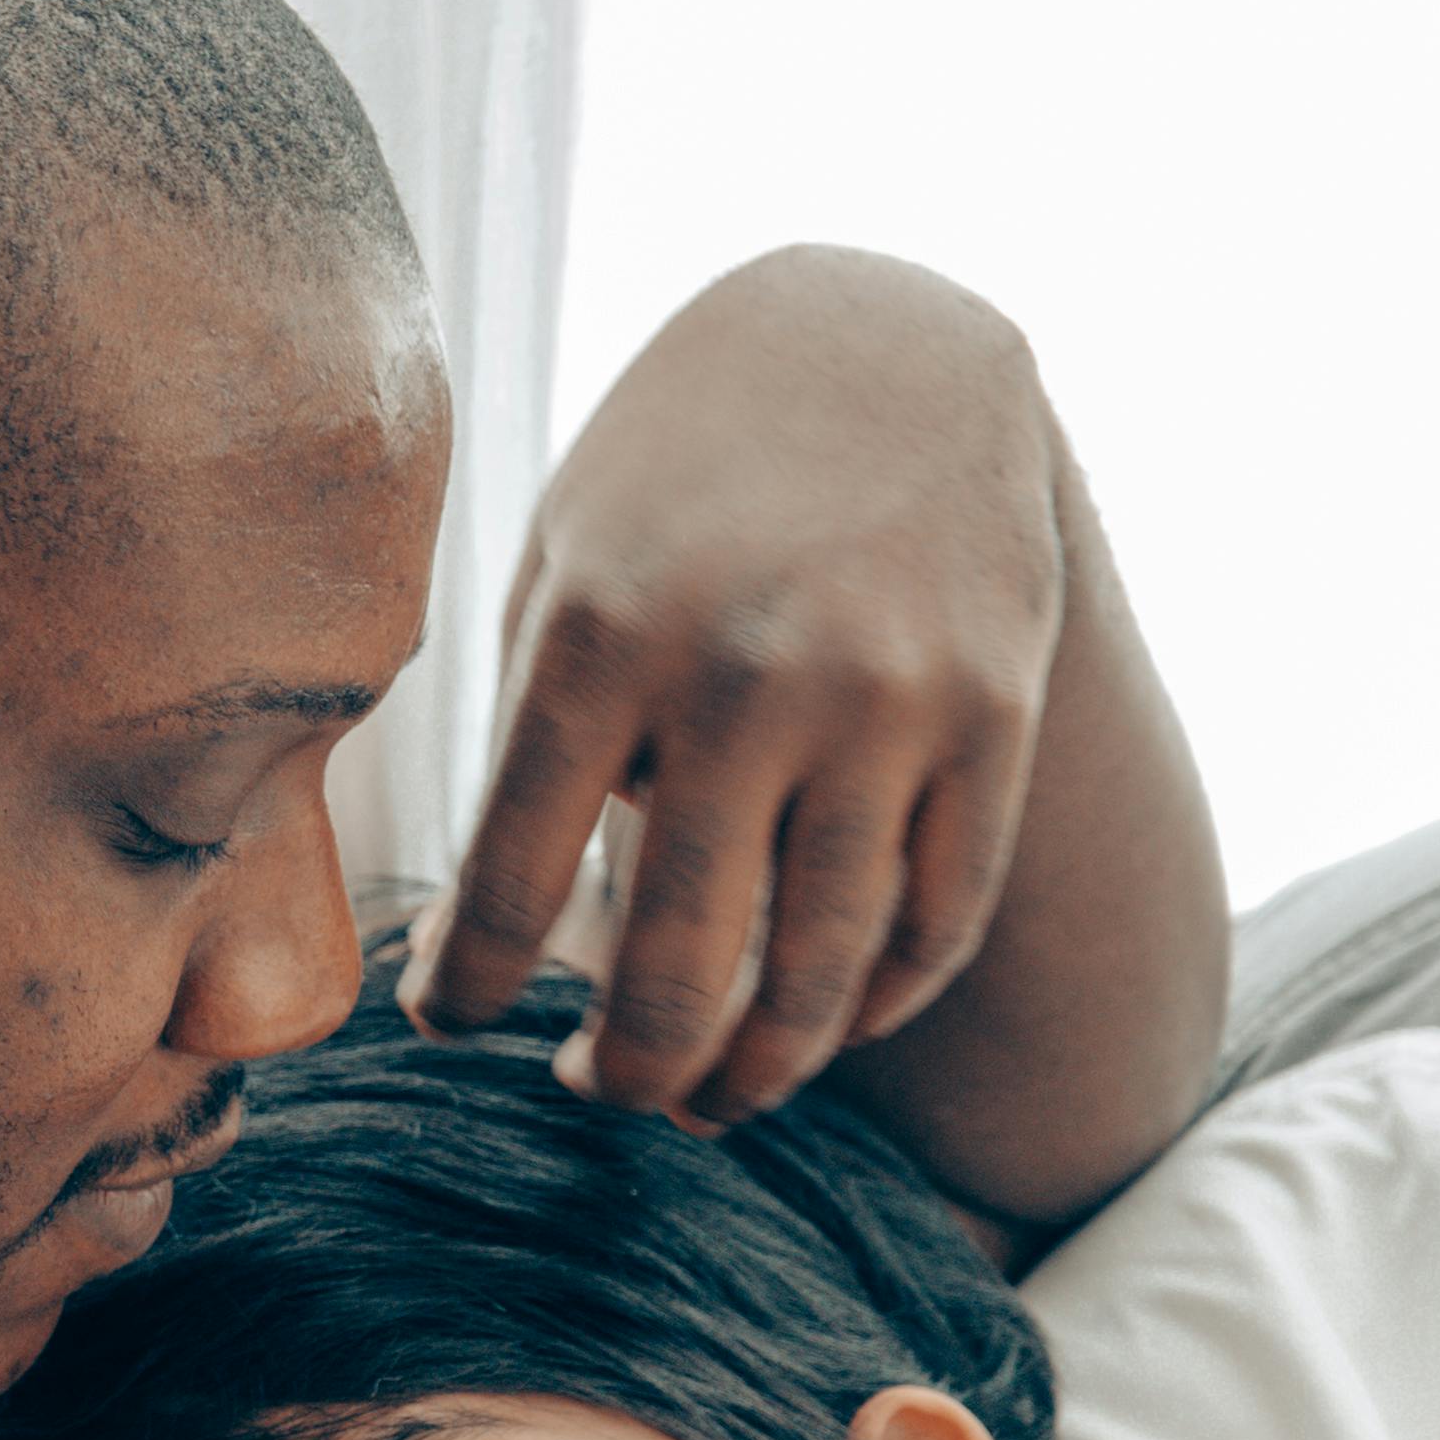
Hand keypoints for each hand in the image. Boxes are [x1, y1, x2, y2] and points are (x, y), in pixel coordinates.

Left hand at [404, 246, 1066, 1130]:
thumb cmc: (677, 477)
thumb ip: (527, 749)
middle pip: (676, 967)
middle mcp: (745, 679)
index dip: (465, 990)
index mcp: (598, 637)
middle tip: (594, 1089)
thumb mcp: (560, 563)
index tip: (445, 1023)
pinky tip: (817, 1026)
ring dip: (750, 1077)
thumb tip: (469, 951)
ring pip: (819, 977)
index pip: (508, 884)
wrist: (882, 340)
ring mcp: (886, 703)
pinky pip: (936, 924)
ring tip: (699, 1099)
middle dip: (623, 1069)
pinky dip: (872, 1007)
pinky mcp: (994, 717)